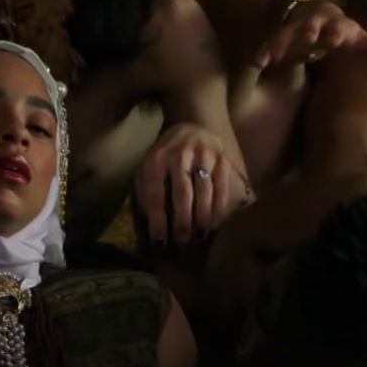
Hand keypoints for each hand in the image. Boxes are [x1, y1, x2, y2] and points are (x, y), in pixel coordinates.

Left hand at [136, 124, 249, 245]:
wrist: (192, 126)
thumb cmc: (166, 155)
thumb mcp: (148, 166)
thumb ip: (145, 190)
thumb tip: (149, 220)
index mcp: (157, 159)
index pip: (155, 192)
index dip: (157, 218)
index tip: (159, 240)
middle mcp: (180, 155)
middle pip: (182, 192)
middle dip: (182, 220)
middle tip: (182, 240)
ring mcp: (203, 155)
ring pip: (204, 190)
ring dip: (202, 216)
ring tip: (199, 235)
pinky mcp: (221, 158)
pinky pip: (222, 186)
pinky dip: (219, 207)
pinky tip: (215, 223)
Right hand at [255, 0, 366, 69]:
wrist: (313, 12)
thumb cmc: (341, 31)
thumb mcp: (359, 38)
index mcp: (337, 22)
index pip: (339, 26)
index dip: (337, 32)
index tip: (336, 41)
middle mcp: (315, 22)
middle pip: (311, 25)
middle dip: (309, 30)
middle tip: (308, 38)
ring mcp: (295, 28)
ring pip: (287, 34)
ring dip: (281, 43)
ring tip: (273, 57)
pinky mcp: (281, 36)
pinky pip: (272, 43)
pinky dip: (265, 52)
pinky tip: (257, 63)